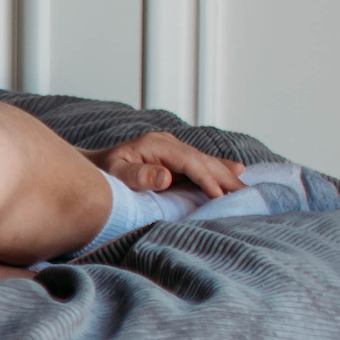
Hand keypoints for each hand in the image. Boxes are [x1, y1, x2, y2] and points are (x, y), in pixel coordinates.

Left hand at [86, 132, 245, 199]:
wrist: (92, 166)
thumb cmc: (101, 173)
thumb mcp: (116, 174)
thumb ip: (139, 176)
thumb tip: (166, 177)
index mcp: (157, 145)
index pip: (190, 162)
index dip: (207, 179)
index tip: (220, 196)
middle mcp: (168, 143)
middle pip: (203, 160)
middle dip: (225, 177)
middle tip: (247, 194)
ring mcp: (172, 149)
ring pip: (205, 161)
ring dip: (226, 174)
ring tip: (246, 186)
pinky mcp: (174, 158)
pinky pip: (200, 164)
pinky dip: (218, 170)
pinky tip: (236, 171)